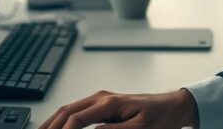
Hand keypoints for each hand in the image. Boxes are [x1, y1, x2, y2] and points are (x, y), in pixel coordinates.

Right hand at [38, 89, 198, 128]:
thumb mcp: (140, 128)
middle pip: (67, 111)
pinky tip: (56, 127)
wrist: (172, 106)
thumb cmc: (160, 117)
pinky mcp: (102, 104)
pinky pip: (76, 110)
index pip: (77, 118)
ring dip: (52, 122)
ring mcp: (101, 99)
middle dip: (50, 126)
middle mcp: (102, 97)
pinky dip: (62, 119)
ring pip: (68, 109)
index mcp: (110, 103)